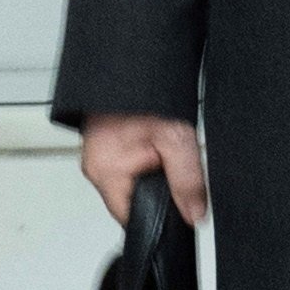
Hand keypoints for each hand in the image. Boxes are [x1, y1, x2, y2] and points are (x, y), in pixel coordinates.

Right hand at [77, 112, 208, 227]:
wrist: (129, 71)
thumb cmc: (145, 99)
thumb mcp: (176, 139)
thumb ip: (187, 180)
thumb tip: (194, 214)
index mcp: (106, 172)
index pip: (132, 218)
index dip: (157, 214)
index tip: (174, 199)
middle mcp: (95, 170)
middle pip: (130, 204)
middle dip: (154, 194)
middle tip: (168, 165)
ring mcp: (96, 161)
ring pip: (129, 188)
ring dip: (148, 179)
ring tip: (159, 154)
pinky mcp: (102, 153)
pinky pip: (125, 173)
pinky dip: (141, 167)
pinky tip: (150, 152)